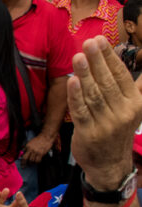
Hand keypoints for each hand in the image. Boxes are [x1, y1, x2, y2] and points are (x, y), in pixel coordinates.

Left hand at [21, 132, 55, 163]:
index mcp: (27, 147)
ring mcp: (36, 152)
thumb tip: (21, 153)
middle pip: (26, 159)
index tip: (22, 165)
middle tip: (25, 166)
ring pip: (32, 161)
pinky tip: (37, 161)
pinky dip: (37, 162)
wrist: (45, 137)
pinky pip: (38, 161)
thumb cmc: (37, 140)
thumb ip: (25, 148)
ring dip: (31, 163)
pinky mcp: (41, 153)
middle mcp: (31, 149)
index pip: (23, 156)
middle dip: (25, 164)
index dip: (22, 162)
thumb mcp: (29, 143)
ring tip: (32, 163)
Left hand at [68, 36, 141, 189]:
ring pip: (93, 95)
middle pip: (107, 82)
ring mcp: (105, 124)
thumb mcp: (133, 110)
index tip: (99, 40)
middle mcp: (122, 112)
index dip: (109, 57)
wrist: (109, 165)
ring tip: (77, 57)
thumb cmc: (116, 132)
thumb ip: (136, 89)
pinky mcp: (88, 133)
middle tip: (88, 42)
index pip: (121, 75)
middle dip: (97, 61)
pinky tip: (71, 81)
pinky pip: (80, 111)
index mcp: (134, 103)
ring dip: (85, 74)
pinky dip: (75, 96)